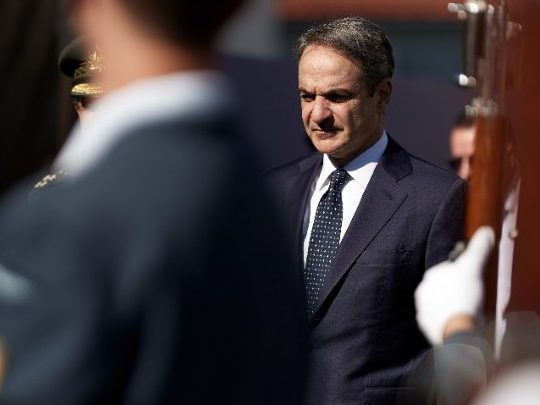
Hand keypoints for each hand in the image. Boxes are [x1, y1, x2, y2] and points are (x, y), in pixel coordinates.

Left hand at [415, 226, 495, 343]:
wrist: (456, 329)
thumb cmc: (463, 296)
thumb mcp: (472, 267)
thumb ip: (478, 249)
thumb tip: (485, 231)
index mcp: (431, 275)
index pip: (448, 269)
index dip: (462, 274)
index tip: (473, 281)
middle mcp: (422, 290)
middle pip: (443, 287)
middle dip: (455, 289)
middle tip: (472, 296)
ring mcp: (423, 309)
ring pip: (439, 303)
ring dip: (450, 304)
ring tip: (466, 310)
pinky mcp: (426, 326)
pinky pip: (437, 319)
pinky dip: (446, 319)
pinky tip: (457, 321)